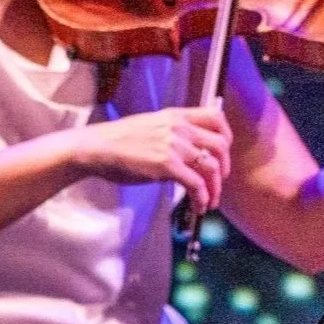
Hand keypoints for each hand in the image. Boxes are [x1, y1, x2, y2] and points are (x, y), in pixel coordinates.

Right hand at [73, 106, 232, 212]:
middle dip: (224, 168)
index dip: (226, 136)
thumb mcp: (151, 126)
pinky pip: (196, 184)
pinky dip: (201, 198)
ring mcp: (175, 146)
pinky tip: (197, 206)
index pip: (216, 117)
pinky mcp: (167, 165)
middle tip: (218, 183)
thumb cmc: (118, 141)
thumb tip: (189, 152)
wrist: (97, 147)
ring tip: (208, 202)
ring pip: (212, 168)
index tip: (223, 154)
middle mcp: (179, 128)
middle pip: (220, 146)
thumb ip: (173, 133)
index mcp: (176, 116)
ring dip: (214, 189)